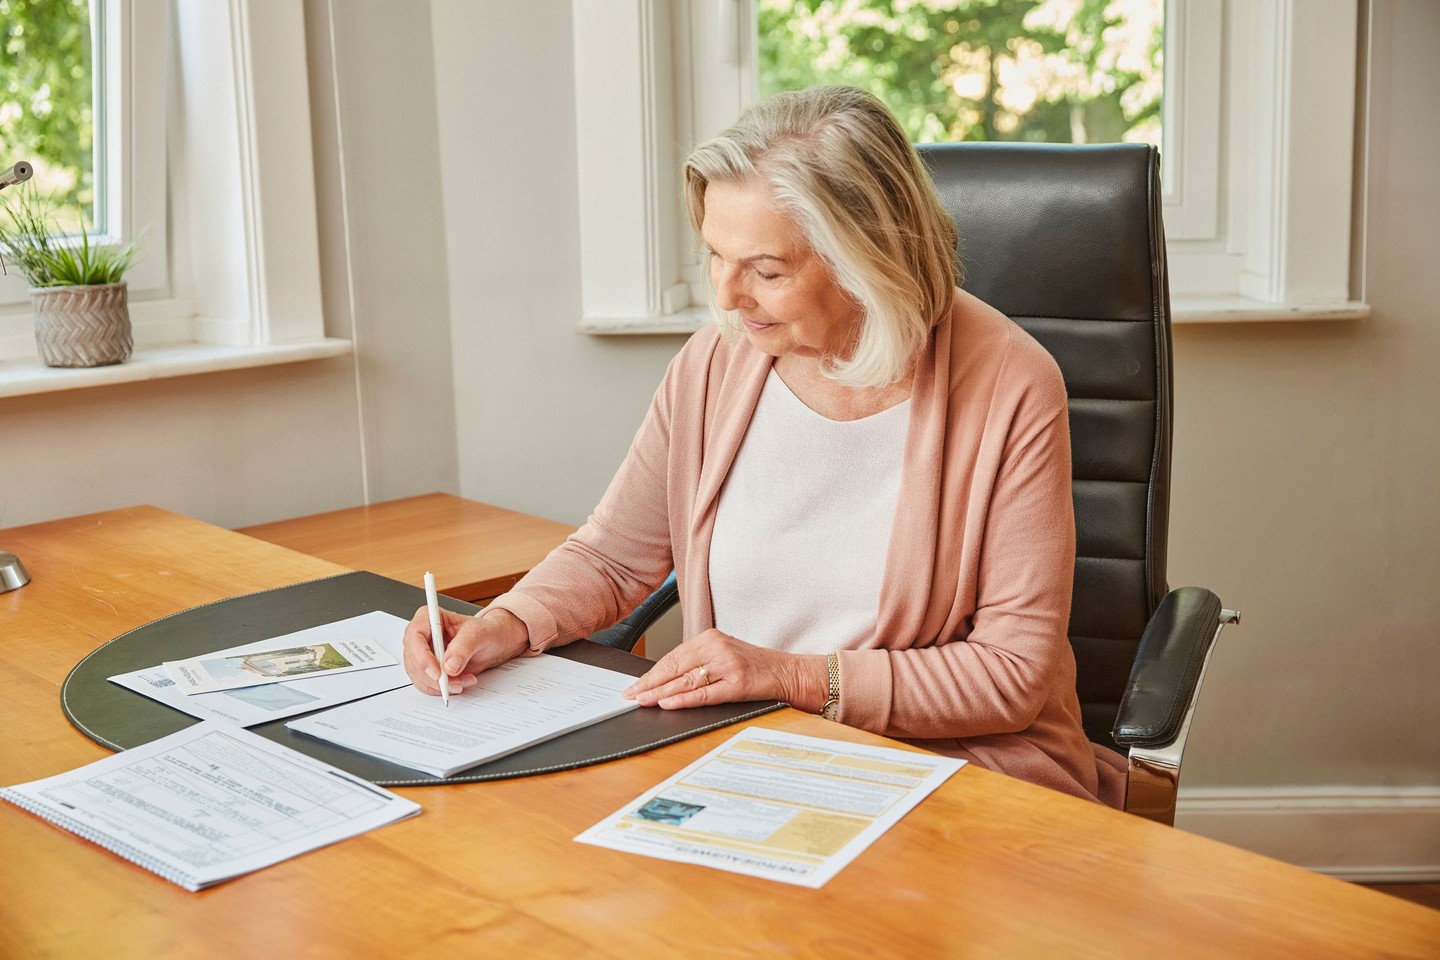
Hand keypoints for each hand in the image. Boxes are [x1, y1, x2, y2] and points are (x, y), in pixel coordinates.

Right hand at [402, 604, 529, 697]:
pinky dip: (441, 689)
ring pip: (418, 675)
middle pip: (413, 660)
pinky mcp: (426, 669)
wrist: (493, 643)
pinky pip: (425, 684)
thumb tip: (449, 665)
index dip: (422, 657)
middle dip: (434, 676)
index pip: (415, 636)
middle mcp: (421, 635)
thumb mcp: (480, 633)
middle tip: (456, 682)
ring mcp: (422, 653)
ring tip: (464, 681)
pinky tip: (458, 684)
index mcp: (429, 617)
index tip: (438, 673)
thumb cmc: (486, 631)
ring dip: (440, 685)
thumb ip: (464, 646)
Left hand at [623, 628, 827, 711]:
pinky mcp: (738, 683)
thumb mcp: (724, 656)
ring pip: (686, 680)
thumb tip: (665, 681)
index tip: (634, 685)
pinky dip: (683, 699)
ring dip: (660, 692)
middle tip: (630, 695)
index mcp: (710, 637)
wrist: (789, 672)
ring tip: (642, 701)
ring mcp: (728, 664)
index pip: (672, 657)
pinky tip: (668, 703)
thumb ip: (698, 663)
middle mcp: (717, 647)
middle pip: (674, 667)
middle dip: (649, 684)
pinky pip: (704, 693)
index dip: (651, 673)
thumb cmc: (755, 667)